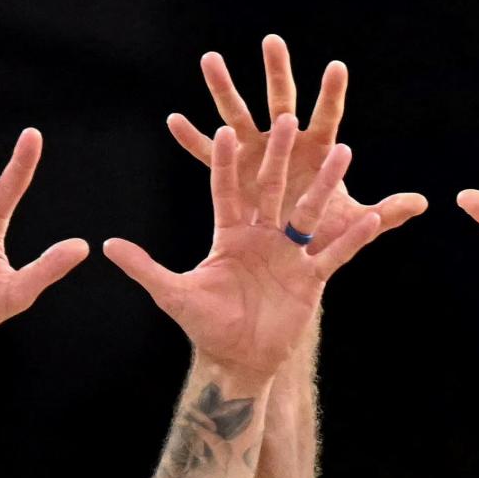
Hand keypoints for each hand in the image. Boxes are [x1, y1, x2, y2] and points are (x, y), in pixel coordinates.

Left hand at [106, 118, 390, 375]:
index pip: (226, 190)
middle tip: (287, 119)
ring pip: (310, 211)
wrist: (238, 358)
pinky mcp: (312, 277)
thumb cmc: (205, 325)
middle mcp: (262, 235)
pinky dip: (353, 238)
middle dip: (279, 156)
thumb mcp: (173, 294)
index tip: (225, 132)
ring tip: (345, 152)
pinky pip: (335, 254)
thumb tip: (107, 245)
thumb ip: (145, 268)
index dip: (225, 164)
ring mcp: (289, 253)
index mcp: (230, 232)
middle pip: (272, 188)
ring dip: (326, 183)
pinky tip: (372, 218)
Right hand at [167, 36, 427, 250]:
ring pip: (239, 117)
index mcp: (318, 151)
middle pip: (281, 102)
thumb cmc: (323, 237)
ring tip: (210, 59)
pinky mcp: (232, 172)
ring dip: (225, 89)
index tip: (336, 67)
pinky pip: (207, 155)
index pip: (327, 117)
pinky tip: (174, 120)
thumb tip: (420, 203)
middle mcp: (286, 145)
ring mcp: (257, 155)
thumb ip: (383, 214)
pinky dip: (193, 139)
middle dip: (276, 73)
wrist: (289, 258)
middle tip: (273, 41)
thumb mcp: (351, 226)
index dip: (331, 95)